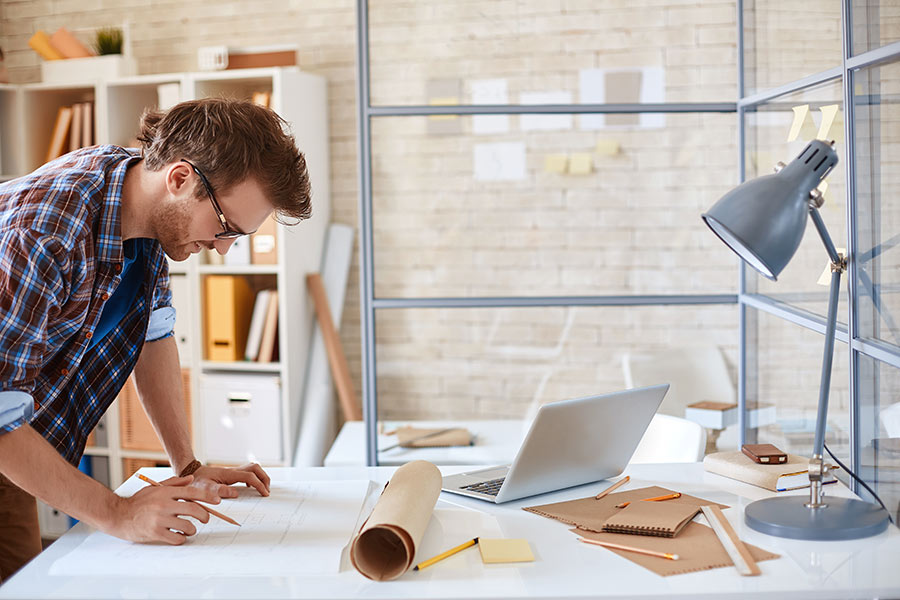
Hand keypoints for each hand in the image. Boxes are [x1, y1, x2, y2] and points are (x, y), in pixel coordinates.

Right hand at [105, 475, 219, 544]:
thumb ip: (174, 483)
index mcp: (166, 493)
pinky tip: (179, 536)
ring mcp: (160, 520)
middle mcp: (164, 505)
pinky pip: (176, 538)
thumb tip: (191, 479)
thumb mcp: (154, 488)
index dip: (208, 497)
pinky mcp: (155, 533)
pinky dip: (181, 538)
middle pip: (194, 509)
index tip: (217, 501)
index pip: (192, 493)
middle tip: (206, 519)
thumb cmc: (137, 502)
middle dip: (204, 515)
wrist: (117, 515)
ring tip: (189, 529)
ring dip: (192, 529)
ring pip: (187, 526)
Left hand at [190, 463, 270, 498]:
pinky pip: (248, 472)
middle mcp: (233, 471)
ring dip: (260, 476)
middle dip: (264, 478)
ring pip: (253, 468)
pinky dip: (254, 477)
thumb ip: (219, 491)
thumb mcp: (204, 488)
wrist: (190, 472)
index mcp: (229, 474)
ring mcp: (233, 471)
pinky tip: (249, 487)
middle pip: (255, 468)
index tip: (264, 494)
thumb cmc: (196, 481)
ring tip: (262, 488)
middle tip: (267, 490)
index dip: (259, 485)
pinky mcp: (231, 473)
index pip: (250, 477)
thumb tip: (235, 493)